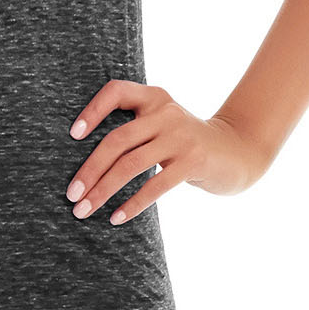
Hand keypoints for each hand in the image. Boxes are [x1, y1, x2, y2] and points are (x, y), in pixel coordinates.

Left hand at [63, 82, 271, 222]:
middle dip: (90, 169)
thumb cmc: (185, 143)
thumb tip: (85, 165)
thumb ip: (133, 131)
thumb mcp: (161, 126)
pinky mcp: (193, 161)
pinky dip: (132, 204)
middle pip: (117, 139)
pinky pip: (155, 185)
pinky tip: (116, 218)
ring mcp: (180, 136)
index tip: (72, 135)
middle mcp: (165, 112)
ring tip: (84, 210)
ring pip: (131, 164)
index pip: (116, 91)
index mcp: (153, 97)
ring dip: (103, 190)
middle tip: (71, 195)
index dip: (92, 110)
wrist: (237, 151)